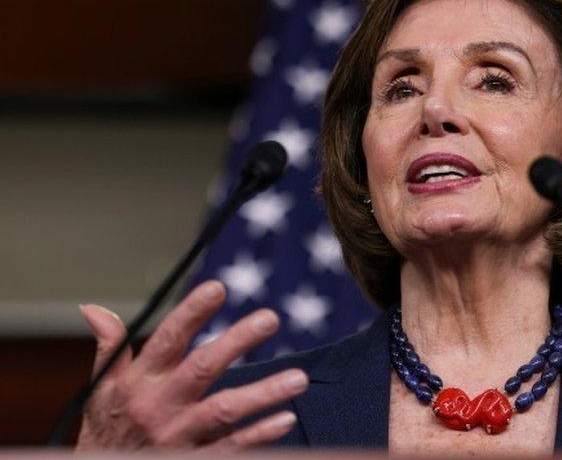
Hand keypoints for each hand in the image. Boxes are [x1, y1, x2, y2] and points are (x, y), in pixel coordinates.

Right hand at [75, 280, 307, 450]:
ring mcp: (179, 437)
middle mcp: (160, 407)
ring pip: (225, 411)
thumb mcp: (100, 390)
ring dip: (263, 393)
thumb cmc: (106, 431)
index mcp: (138, 382)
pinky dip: (259, 435)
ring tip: (299, 378)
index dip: (192, 313)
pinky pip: (231, 448)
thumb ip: (109, 348)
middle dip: (236, 342)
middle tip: (270, 318)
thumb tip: (94, 308)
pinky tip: (285, 418)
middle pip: (202, 369)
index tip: (219, 287)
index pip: (167, 339)